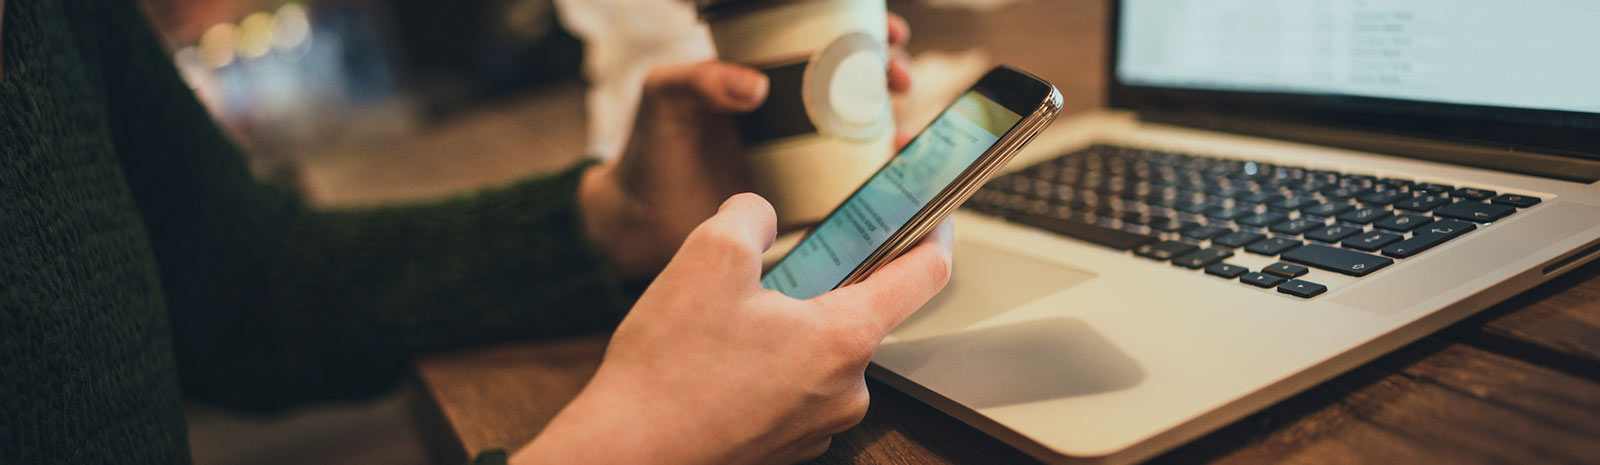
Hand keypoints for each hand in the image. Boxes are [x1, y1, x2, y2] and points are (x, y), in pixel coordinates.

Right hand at [515, 194, 952, 464]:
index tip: (934, 213)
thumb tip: (760, 216)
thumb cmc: (669, 369)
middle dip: (815, 285)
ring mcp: (818, 425)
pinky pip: (791, 389)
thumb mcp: (707, 256)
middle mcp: (846, 390)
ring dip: (783, 329)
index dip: (934, 232)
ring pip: (817, 353)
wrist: (625, 455)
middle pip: (856, 314)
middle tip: (761, 274)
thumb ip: (750, 215)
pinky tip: (716, 365)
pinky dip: (765, 368)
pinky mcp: (787, 447)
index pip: (923, 275)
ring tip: (722, 328)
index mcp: (844, 338)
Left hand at [580, 16, 915, 277]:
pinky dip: (879, 183)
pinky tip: (891, 180)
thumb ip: (701, 79)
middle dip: (891, 75)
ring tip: (903, 134)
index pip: (825, 42)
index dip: (865, 33)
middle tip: (898, 80)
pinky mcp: (804, 201)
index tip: (889, 33)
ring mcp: (803, 157)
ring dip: (896, 129)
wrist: (640, 220)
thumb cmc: (650, 147)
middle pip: (859, 86)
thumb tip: (756, 85)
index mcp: (768, 77)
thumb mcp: (666, 95)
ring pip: (865, 135)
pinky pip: (852, 189)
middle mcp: (793, 114)